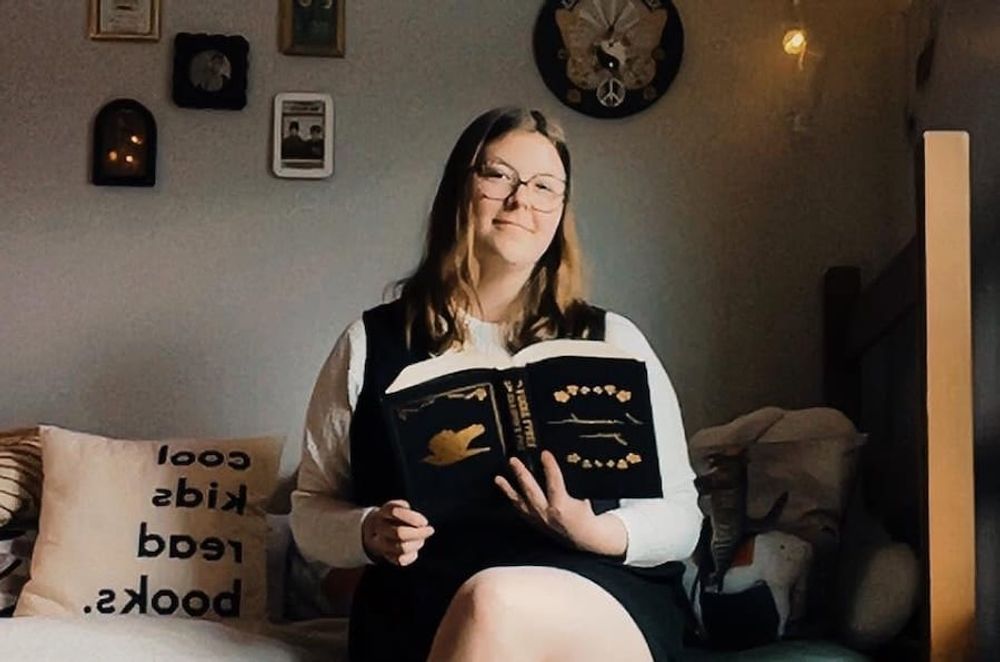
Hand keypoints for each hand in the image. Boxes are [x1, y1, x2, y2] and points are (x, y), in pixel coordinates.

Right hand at [361, 499, 434, 566]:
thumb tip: (421, 522)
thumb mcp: (400, 507)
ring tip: (421, 539)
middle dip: (419, 533)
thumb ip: (408, 511)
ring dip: (417, 543)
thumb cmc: (395, 517)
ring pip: (402, 548)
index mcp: (383, 513)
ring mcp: (381, 544)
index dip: (412, 517)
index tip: (425, 522)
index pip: (394, 512)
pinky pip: (401, 560)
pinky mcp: (387, 556)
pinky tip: (414, 549)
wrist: (375, 531)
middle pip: (399, 533)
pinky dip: (412, 555)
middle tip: (430, 530)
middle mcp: (379, 528)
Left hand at [495, 451, 626, 556]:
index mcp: (562, 507)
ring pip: (520, 502)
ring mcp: (538, 519)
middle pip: (531, 491)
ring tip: (498, 478)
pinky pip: (519, 509)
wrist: (582, 537)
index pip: (555, 483)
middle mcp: (547, 513)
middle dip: (522, 475)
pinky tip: (504, 488)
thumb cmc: (584, 515)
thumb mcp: (584, 497)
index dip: (550, 467)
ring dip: (508, 489)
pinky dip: (511, 498)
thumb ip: (571, 484)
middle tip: (513, 460)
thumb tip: (557, 466)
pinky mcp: (533, 522)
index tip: (545, 453)